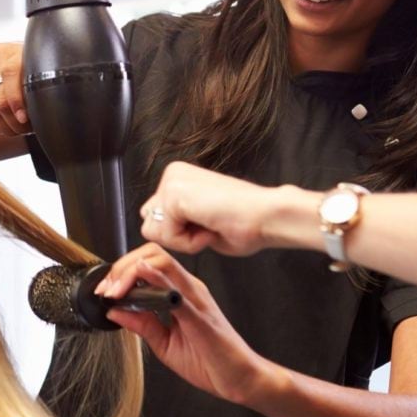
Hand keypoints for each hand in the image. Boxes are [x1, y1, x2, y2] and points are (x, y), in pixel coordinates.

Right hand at [0, 43, 30, 135]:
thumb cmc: (30, 71)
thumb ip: (36, 89)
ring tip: (11, 130)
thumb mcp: (37, 76)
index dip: (16, 100)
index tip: (23, 119)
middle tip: (21, 131)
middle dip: (12, 120)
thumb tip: (39, 116)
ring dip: (0, 124)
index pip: (11, 74)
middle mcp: (0, 50)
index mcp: (20, 49)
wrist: (8, 58)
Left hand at [98, 244, 268, 404]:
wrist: (240, 379)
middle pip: (153, 256)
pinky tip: (144, 277)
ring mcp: (197, 300)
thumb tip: (115, 311)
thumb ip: (143, 325)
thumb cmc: (210, 361)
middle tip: (105, 289)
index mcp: (182, 293)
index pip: (150, 263)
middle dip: (122, 267)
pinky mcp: (200, 317)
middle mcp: (190, 290)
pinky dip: (158, 280)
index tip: (105, 289)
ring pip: (164, 264)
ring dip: (132, 272)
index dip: (122, 270)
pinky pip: (178, 292)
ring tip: (114, 291)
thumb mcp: (165, 343)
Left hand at [138, 162, 283, 256]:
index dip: (181, 233)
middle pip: (150, 224)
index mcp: (179, 178)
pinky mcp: (174, 194)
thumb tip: (153, 226)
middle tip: (209, 226)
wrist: (266, 216)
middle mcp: (173, 174)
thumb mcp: (199, 221)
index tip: (209, 224)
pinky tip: (211, 227)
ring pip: (154, 231)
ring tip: (210, 226)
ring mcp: (172, 182)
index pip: (156, 217)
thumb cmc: (244, 223)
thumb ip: (176, 221)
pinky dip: (189, 242)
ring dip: (183, 240)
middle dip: (177, 236)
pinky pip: (167, 236)